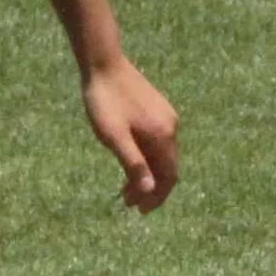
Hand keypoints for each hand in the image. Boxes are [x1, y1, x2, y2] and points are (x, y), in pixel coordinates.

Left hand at [81, 57, 179, 211]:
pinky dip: (146, 158)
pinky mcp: (157, 110)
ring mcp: (166, 117)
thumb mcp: (113, 136)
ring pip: (161, 155)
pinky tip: (129, 161)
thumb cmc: (104, 101)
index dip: (156, 197)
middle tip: (128, 204)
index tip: (140, 211)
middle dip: (150, 189)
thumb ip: (133, 163)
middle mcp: (171, 127)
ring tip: (125, 188)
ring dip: (146, 174)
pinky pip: (157, 142)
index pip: (168, 177)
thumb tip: (150, 190)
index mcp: (163, 136)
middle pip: (167, 168)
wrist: (103, 64)